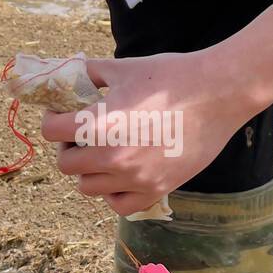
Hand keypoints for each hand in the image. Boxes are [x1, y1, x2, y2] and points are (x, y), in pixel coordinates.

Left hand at [39, 7, 272, 216]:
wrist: (221, 91)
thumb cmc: (172, 76)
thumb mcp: (123, 68)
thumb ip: (87, 73)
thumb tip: (63, 74)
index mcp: (98, 123)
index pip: (50, 131)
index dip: (53, 120)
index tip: (62, 115)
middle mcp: (112, 155)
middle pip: (65, 163)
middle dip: (69, 147)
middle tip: (82, 136)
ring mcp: (134, 176)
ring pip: (87, 187)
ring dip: (89, 171)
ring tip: (103, 154)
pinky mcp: (156, 188)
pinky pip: (119, 204)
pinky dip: (114, 193)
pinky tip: (120, 175)